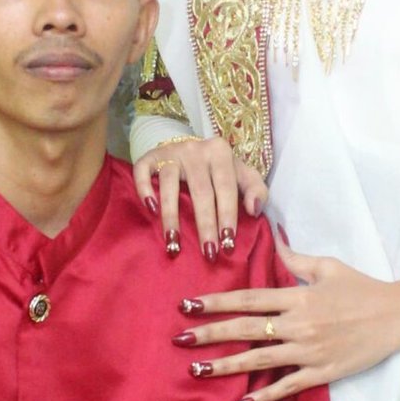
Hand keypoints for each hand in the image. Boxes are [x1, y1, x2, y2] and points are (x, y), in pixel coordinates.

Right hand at [134, 137, 268, 259]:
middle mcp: (196, 149)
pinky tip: (150, 210)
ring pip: (169, 185)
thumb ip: (256, 189)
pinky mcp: (152, 156)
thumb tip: (254, 209)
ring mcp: (171, 152)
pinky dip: (145, 190)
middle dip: (205, 225)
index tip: (228, 243)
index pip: (226, 188)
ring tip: (174, 244)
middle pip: (200, 191)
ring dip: (171, 217)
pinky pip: (143, 171)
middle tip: (208, 253)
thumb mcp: (242, 174)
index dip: (228, 216)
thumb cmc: (219, 169)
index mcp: (221, 153)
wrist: (189, 148)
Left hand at [177, 247, 399, 400]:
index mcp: (298, 296)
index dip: (217, 302)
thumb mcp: (328, 266)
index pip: (249, 298)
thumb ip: (295, 258)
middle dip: (210, 333)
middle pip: (246, 329)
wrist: (398, 316)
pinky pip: (287, 386)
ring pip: (260, 359)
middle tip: (179, 338)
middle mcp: (299, 324)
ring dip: (226, 366)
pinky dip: (264, 396)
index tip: (189, 304)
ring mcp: (310, 351)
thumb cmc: (362, 288)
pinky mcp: (322, 372)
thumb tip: (272, 241)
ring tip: (196, 370)